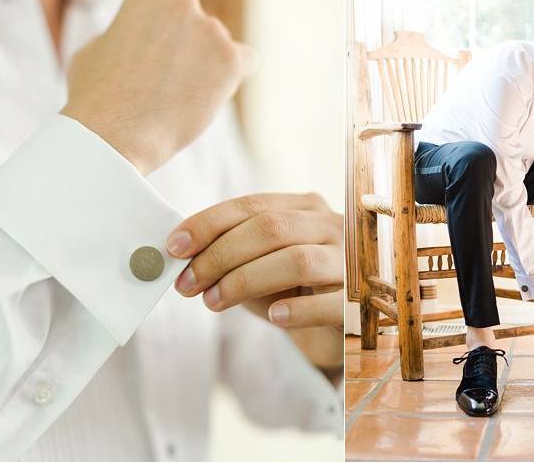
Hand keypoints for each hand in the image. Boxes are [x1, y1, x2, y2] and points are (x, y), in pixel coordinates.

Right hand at [62, 0, 255, 174]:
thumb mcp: (94, 49)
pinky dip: (235, 77)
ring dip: (208, 68)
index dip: (162, 43)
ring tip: (181, 98)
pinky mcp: (231, 59)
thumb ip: (122, 35)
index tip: (150, 66)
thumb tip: (130, 37)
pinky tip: (216, 94)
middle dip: (188, 52)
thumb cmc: (96, 96)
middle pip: (198, 27)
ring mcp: (211, 30)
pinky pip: (248, 61)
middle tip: (168, 84)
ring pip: (221, 47)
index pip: (170, 13)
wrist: (116, 132)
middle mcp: (183, 2)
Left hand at [166, 193, 342, 329]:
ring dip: (246, 280)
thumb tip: (180, 258)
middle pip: (271, 228)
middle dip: (220, 255)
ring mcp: (350, 261)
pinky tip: (274, 317)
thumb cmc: (292, 291)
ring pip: (297, 260)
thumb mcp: (259, 267)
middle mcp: (331, 225)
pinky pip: (330, 302)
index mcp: (304, 208)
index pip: (252, 206)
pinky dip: (298, 309)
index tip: (174, 247)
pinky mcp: (359, 300)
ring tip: (214, 302)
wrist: (338, 328)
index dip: (209, 224)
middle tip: (187, 284)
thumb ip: (229, 257)